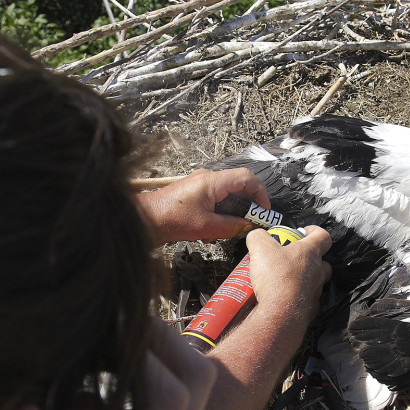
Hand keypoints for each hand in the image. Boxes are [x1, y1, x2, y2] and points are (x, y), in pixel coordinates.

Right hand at [22, 319, 214, 409]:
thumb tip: (65, 388)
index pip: (166, 400)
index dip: (141, 357)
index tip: (105, 332)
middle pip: (196, 379)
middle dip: (158, 338)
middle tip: (115, 322)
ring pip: (199, 381)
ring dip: (164, 347)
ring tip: (121, 336)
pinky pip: (186, 392)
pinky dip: (160, 365)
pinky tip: (123, 364)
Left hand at [136, 168, 270, 243]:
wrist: (146, 219)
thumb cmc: (172, 219)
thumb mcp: (206, 227)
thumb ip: (231, 226)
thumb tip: (247, 226)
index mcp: (213, 181)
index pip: (246, 178)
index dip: (260, 192)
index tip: (264, 209)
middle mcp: (208, 178)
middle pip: (238, 185)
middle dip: (247, 205)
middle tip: (250, 222)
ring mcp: (200, 184)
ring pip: (227, 195)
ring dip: (231, 212)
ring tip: (224, 230)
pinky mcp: (194, 192)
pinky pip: (215, 199)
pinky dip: (219, 213)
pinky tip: (209, 231)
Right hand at [246, 225, 331, 326]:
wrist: (280, 313)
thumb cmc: (275, 277)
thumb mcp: (260, 248)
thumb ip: (258, 237)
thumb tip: (257, 236)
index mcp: (310, 252)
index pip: (323, 236)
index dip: (314, 231)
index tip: (303, 232)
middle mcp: (318, 271)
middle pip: (322, 261)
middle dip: (309, 258)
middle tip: (292, 259)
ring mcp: (316, 291)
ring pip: (314, 281)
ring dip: (303, 279)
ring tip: (285, 279)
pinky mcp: (310, 309)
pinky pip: (306, 300)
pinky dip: (297, 297)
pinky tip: (283, 298)